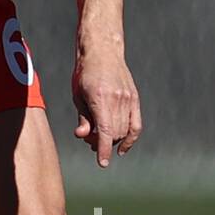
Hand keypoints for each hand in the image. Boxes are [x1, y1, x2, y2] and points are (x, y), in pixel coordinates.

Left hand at [72, 48, 141, 166]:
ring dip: (112, 140)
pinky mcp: (134, 98)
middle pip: (113, 133)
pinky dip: (130, 138)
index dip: (103, 149)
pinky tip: (122, 148)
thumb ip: (82, 117)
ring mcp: (128, 99)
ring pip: (123, 131)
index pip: (104, 131)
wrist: (102, 51)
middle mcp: (117, 99)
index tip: (102, 163)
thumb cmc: (85, 73)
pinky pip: (136, 125)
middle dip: (101, 143)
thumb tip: (84, 137)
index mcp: (100, 98)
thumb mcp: (77, 95)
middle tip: (89, 141)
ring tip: (98, 138)